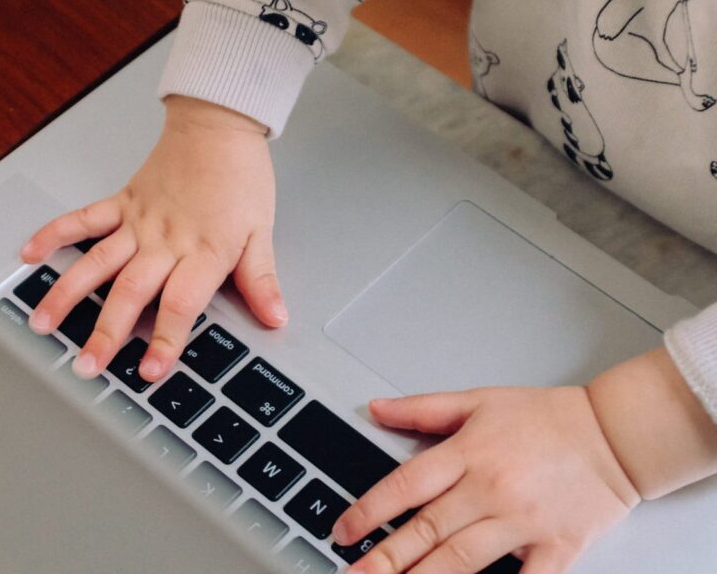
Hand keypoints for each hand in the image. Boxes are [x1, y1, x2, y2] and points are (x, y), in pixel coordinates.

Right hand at [20, 95, 286, 380]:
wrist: (219, 124)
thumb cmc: (240, 176)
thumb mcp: (261, 231)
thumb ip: (261, 279)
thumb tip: (275, 317)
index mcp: (202, 251)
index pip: (180, 304)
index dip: (165, 339)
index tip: (151, 369)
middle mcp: (165, 241)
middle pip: (130, 292)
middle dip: (106, 332)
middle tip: (86, 364)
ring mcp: (138, 222)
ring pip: (97, 263)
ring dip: (67, 295)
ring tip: (42, 323)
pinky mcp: (122, 202)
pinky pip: (83, 219)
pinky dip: (54, 234)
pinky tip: (29, 254)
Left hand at [333, 386, 641, 573]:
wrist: (616, 435)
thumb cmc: (548, 417)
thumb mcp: (479, 401)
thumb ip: (423, 409)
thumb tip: (375, 409)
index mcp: (468, 453)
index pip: (405, 486)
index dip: (369, 512)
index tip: (343, 532)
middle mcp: (490, 489)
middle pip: (427, 530)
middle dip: (385, 558)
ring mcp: (523, 522)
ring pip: (462, 560)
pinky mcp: (556, 548)